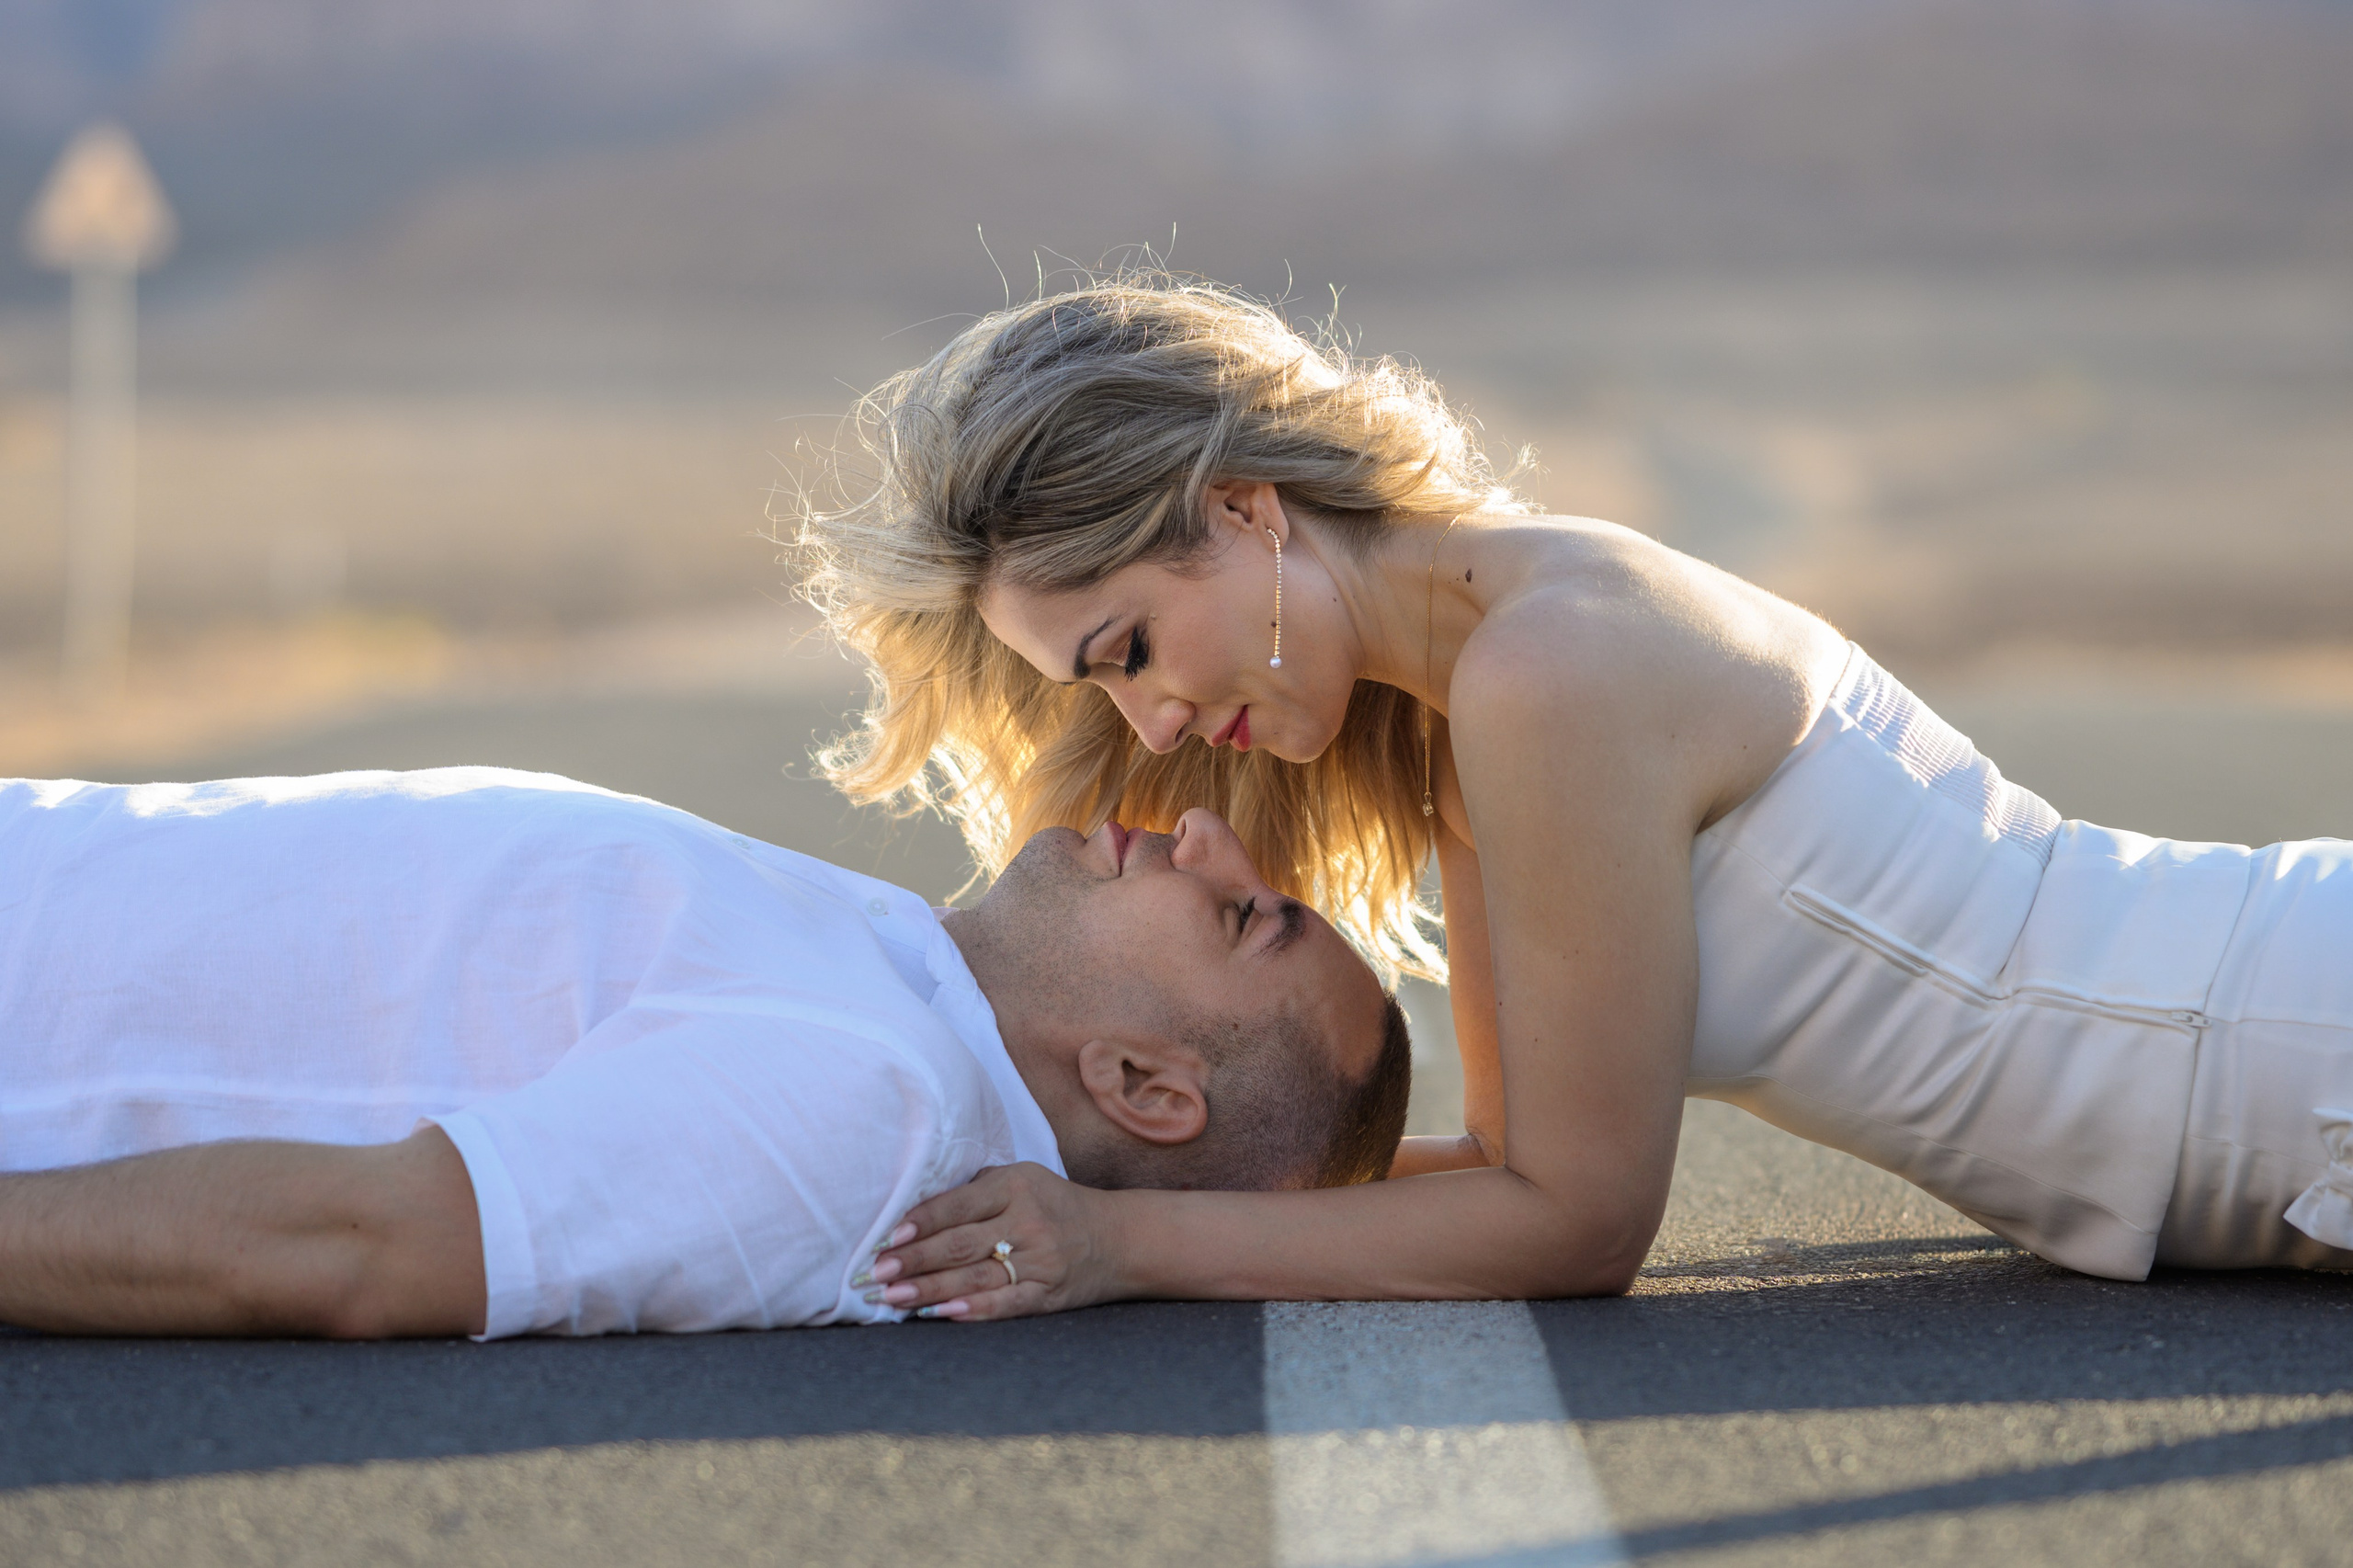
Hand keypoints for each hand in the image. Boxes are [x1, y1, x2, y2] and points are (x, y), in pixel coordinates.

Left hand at [862, 1163, 1119, 1321]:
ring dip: (930, 1289)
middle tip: (875, 1274)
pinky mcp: (1049, 1293)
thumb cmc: (1054, 1205)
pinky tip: (943, 1313)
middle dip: (914, 1260)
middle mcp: (1028, 1221)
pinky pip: (1007, 1303)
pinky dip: (974, 1309)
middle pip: (961, 1244)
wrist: (1118, 1239)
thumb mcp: (1022, 1179)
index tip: (887, 1238)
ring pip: (977, 1276)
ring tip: (893, 1298)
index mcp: (1016, 1185)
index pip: (958, 1204)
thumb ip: (976, 1189)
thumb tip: (914, 1210)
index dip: (920, 1222)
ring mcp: (1041, 1259)